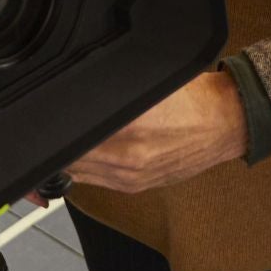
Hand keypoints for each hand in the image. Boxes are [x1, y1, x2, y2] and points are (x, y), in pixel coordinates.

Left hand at [65, 72, 247, 192]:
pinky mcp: (135, 186)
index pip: (72, 134)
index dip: (52, 128)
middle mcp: (129, 156)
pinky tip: (85, 153)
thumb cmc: (194, 99)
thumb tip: (75, 93)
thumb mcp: (149, 84)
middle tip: (47, 128)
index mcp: (131, 125)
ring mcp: (131, 176)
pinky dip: (83, 168)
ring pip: (76, 171)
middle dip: (57, 144)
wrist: (225, 123)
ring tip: (64, 141)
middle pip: (69, 156)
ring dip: (67, 157)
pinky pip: (93, 181)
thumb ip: (110, 92)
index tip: (46, 118)